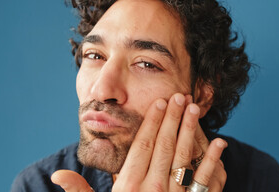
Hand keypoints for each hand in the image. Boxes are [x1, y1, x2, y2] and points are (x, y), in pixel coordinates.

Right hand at [51, 93, 226, 191]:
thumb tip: (57, 176)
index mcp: (129, 187)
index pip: (143, 147)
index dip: (152, 123)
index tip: (159, 103)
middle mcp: (153, 190)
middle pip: (164, 146)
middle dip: (172, 118)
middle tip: (180, 95)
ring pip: (183, 157)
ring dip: (191, 131)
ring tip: (194, 109)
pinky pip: (204, 181)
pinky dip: (213, 161)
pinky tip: (221, 143)